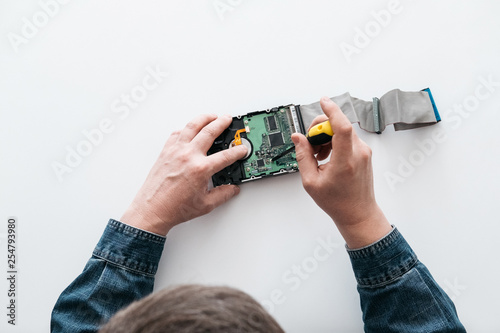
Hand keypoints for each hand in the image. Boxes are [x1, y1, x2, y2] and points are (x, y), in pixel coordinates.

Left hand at [121, 114, 247, 235]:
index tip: (242, 149)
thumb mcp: (205, 204)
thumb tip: (231, 189)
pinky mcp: (165, 152)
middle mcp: (188, 156)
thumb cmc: (174, 208)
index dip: (238, 151)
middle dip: (222, 123)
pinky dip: (185, 129)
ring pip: (192, 126)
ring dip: (204, 118)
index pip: (226, 156)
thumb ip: (223, 195)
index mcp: (201, 169)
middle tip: (228, 119)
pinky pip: (177, 134)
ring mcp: (175, 151)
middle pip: (209, 132)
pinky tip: (189, 129)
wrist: (152, 210)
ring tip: (211, 116)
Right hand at [292, 97, 391, 247]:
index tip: (322, 101)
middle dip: (320, 129)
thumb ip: (303, 156)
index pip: (342, 127)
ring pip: (342, 131)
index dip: (332, 111)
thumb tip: (298, 138)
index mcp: (346, 161)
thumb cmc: (337, 201)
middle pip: (338, 125)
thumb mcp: (311, 182)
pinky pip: (347, 138)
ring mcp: (364, 152)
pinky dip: (334, 142)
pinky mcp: (364, 153)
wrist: (358, 213)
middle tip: (309, 143)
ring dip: (326, 137)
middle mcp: (358, 153)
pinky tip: (326, 156)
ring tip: (318, 156)